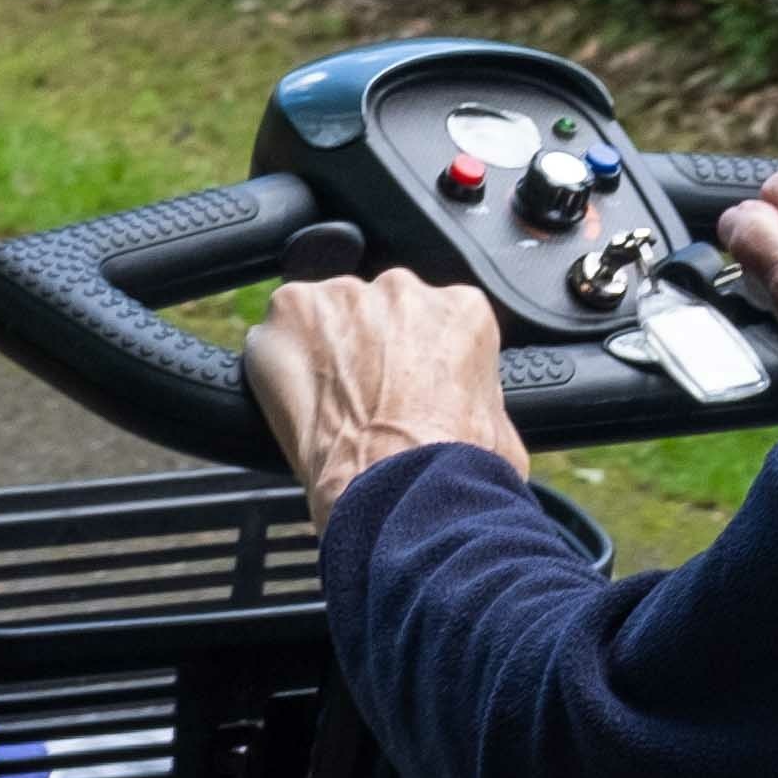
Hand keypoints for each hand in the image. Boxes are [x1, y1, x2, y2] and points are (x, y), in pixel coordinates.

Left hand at [245, 268, 524, 523]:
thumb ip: (482, 401)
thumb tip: (479, 420)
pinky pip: (276, 335)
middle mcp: (404, 289)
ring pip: (324, 319)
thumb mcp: (501, 435)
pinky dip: (277, 367)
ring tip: (330, 411)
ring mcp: (344, 296)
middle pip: (375, 312)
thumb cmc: (455, 471)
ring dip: (324, 356)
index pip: (430, 320)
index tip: (403, 389)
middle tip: (365, 403)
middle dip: (367, 351)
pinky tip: (297, 408)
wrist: (403, 488)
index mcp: (462, 310)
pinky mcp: (292, 312)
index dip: (413, 360)